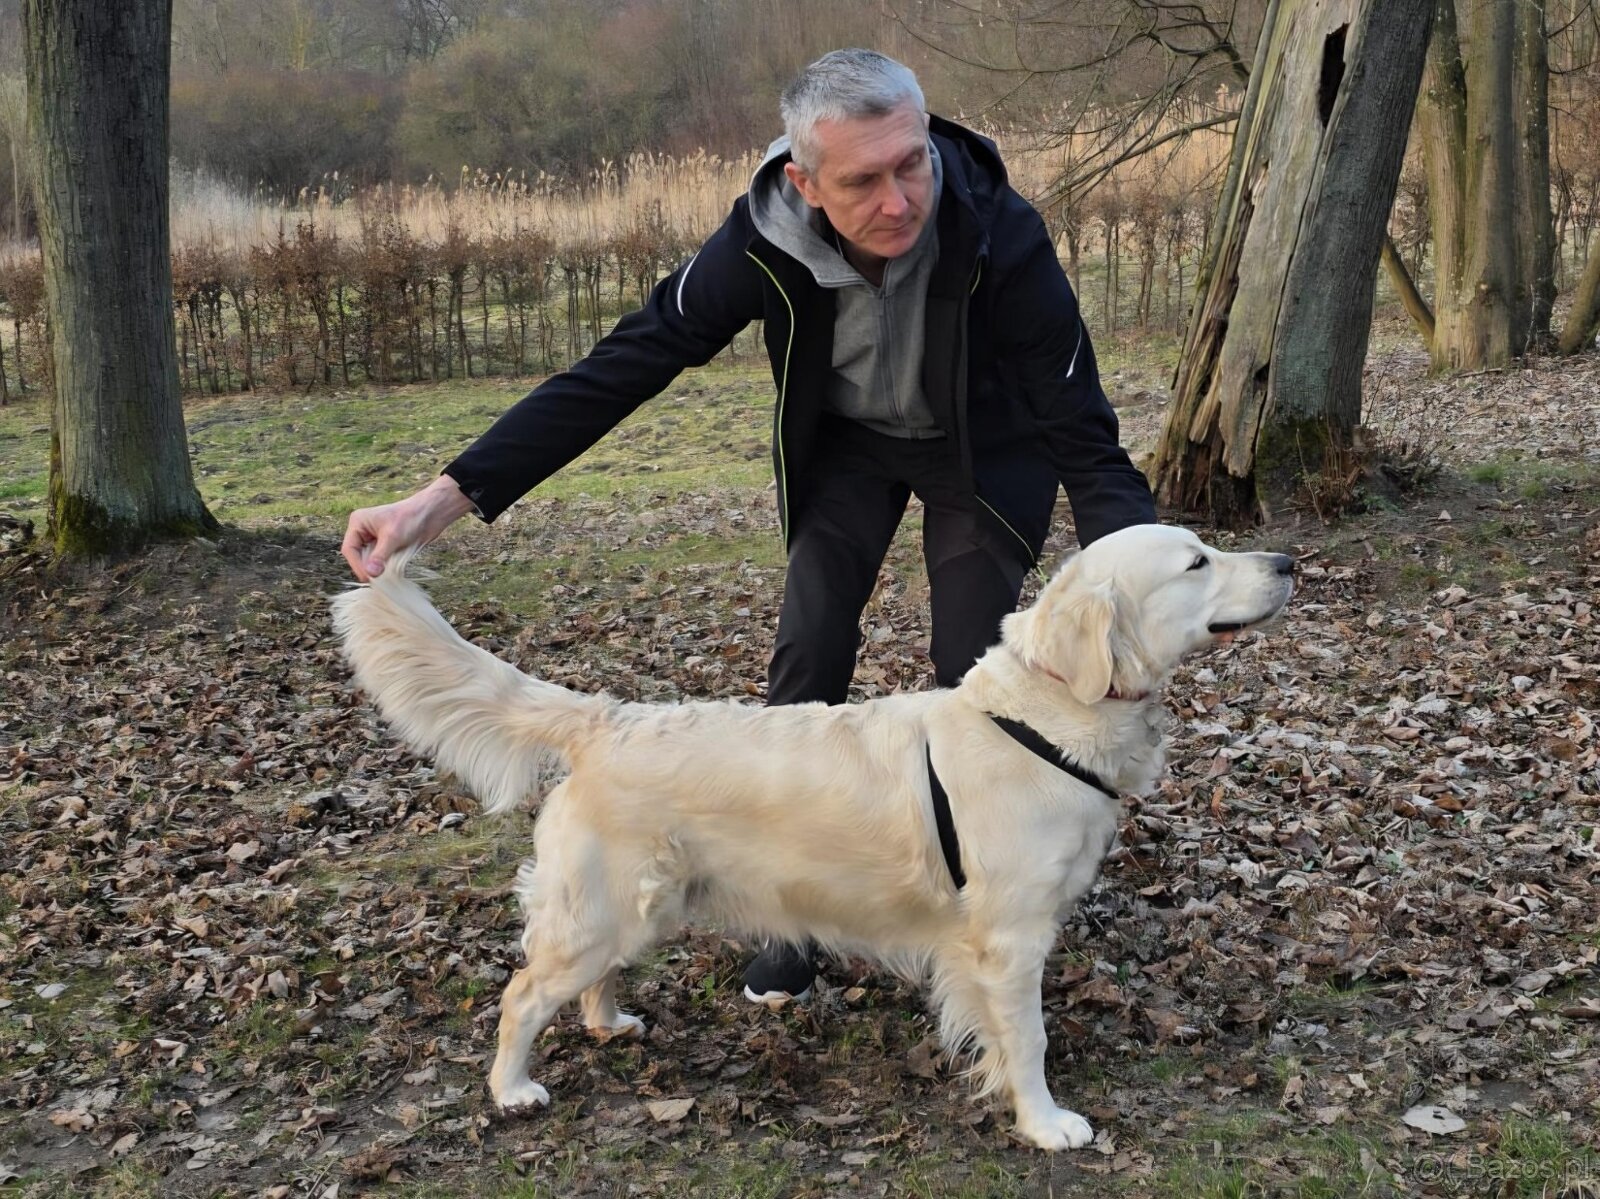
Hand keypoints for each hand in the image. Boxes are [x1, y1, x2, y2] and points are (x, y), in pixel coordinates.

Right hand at [341, 475, 476, 581]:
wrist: (431, 513)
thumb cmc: (410, 518)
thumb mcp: (392, 537)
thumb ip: (380, 556)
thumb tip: (370, 574)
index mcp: (358, 523)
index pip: (349, 549)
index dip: (357, 565)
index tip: (368, 577)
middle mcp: (363, 531)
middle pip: (357, 556)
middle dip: (366, 568)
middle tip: (376, 582)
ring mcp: (374, 539)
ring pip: (369, 560)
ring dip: (375, 570)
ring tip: (383, 580)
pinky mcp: (386, 546)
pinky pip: (380, 561)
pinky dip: (383, 568)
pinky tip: (389, 575)